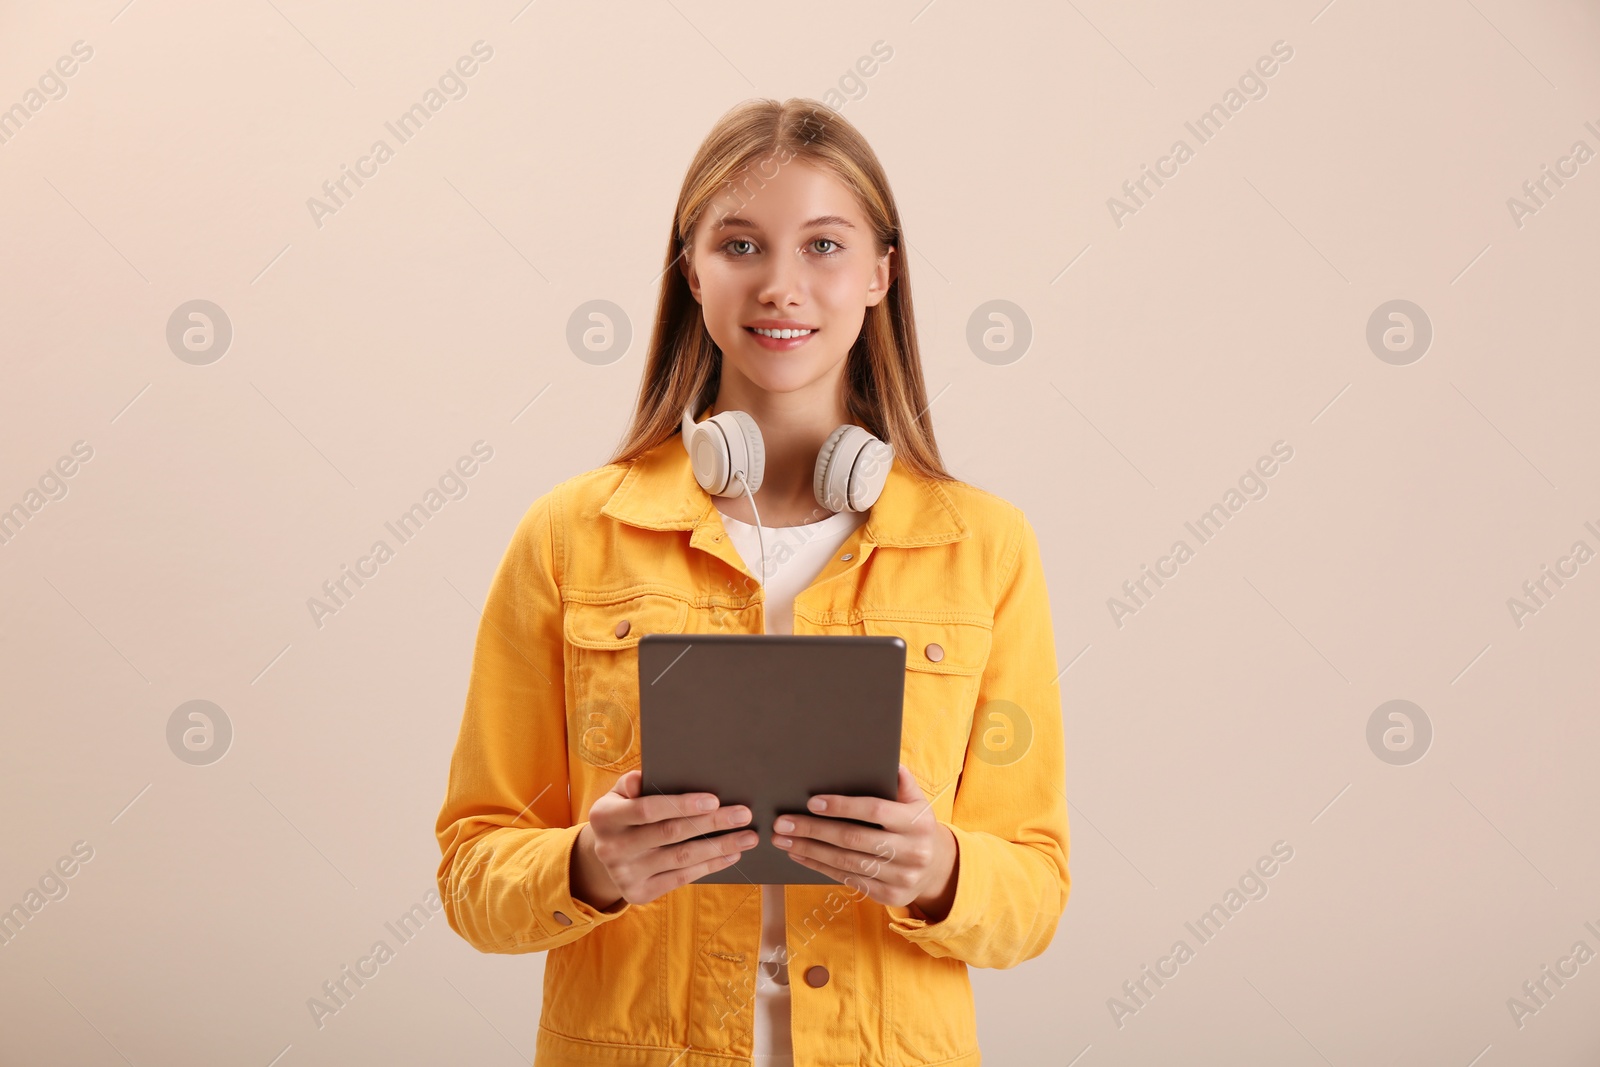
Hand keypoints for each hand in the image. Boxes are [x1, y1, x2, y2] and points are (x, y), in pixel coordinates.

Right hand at [575, 769, 756, 906]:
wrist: (605, 852)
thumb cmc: (624, 811)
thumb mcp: (620, 793)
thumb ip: (632, 783)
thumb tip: (640, 780)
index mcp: (604, 817)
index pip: (648, 809)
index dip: (682, 805)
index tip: (714, 800)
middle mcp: (611, 848)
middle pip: (671, 834)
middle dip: (712, 823)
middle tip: (743, 815)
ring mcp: (625, 874)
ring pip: (682, 858)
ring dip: (720, 847)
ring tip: (748, 837)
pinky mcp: (639, 893)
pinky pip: (682, 878)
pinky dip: (710, 865)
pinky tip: (731, 854)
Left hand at [772, 764, 958, 917]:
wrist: (937, 867)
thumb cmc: (914, 824)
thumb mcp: (916, 801)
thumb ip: (900, 781)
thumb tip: (884, 760)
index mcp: (918, 822)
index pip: (875, 811)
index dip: (842, 806)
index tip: (811, 802)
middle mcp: (912, 852)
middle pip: (853, 839)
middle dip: (814, 830)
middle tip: (783, 823)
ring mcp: (901, 878)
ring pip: (847, 863)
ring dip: (810, 850)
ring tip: (783, 839)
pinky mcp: (890, 897)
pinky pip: (848, 880)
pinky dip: (820, 867)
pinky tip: (800, 855)